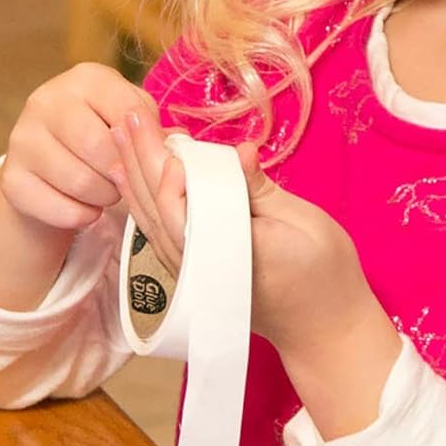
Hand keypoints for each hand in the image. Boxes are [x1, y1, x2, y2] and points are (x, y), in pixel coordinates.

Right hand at [1, 63, 157, 232]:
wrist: (46, 167)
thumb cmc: (100, 135)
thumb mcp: (127, 119)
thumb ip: (152, 126)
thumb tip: (177, 142)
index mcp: (85, 78)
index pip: (127, 110)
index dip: (143, 142)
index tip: (145, 156)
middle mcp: (46, 100)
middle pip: (99, 147)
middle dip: (120, 173)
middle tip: (123, 179)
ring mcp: (22, 138)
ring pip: (80, 181)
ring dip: (104, 197)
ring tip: (106, 191)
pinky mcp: (11, 178)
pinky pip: (60, 208)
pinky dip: (82, 216)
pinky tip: (86, 207)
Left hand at [113, 111, 402, 436]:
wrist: (325, 328)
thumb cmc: (323, 272)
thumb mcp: (302, 223)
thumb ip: (262, 190)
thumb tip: (238, 151)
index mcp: (226, 249)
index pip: (182, 206)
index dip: (167, 167)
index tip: (159, 128)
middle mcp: (199, 264)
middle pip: (159, 206)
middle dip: (142, 159)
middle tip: (130, 117)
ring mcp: (192, 272)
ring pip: (152, 220)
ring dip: (135, 176)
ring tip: (120, 137)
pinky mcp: (194, 270)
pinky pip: (159, 232)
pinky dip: (143, 202)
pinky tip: (130, 178)